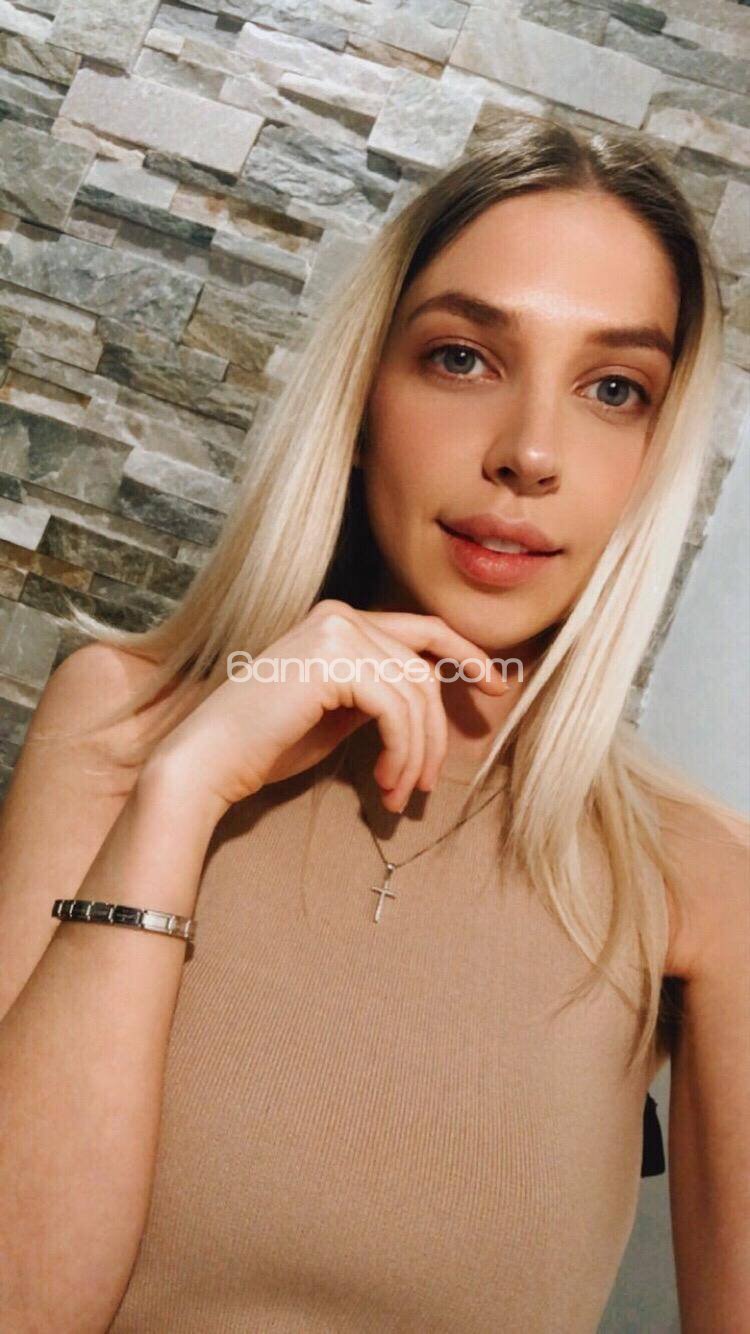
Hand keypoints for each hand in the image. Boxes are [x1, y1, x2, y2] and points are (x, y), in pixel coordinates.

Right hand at [148, 599, 508, 818]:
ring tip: (399, 795)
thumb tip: (429, 705)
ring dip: (416, 754)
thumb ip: (378, 696)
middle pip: (423, 672)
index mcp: (338, 620)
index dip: (466, 654)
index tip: (495, 688)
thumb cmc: (265, 746)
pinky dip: (402, 752)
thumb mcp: (337, 714)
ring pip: (415, 695)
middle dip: (435, 734)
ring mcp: (335, 632)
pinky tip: (385, 784)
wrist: (208, 762)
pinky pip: (397, 710)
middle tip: (425, 786)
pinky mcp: (333, 660)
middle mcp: (339, 615)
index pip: (422, 629)